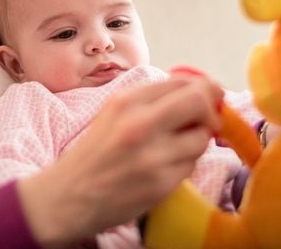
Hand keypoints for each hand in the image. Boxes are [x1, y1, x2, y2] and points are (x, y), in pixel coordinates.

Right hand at [17, 76, 223, 247]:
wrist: (67, 196)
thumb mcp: (113, 113)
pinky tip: (164, 168)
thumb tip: (198, 91)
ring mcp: (152, 156)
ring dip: (196, 142)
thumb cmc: (94, 153)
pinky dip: (184, 166)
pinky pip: (191, 167)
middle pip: (200, 103)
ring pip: (201, 139)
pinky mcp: (160, 184)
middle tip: (211, 119)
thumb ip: (151, 100)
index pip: (183, 84)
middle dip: (213, 110)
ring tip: (175, 148)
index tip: (212, 96)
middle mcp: (139, 124)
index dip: (206, 89)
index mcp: (127, 101)